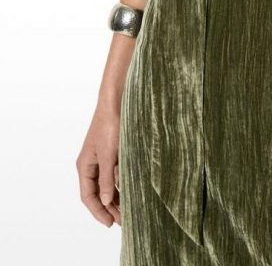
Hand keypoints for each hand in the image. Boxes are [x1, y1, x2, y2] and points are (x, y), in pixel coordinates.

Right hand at [76, 105, 121, 226]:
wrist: (116, 103)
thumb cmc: (110, 126)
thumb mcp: (109, 155)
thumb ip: (107, 179)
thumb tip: (104, 201)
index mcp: (85, 166)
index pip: (88, 196)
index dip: (98, 211)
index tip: (110, 223)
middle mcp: (91, 164)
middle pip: (98, 193)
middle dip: (109, 208)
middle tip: (123, 221)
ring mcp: (102, 159)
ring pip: (107, 185)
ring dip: (116, 197)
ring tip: (128, 210)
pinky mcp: (112, 153)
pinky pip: (114, 174)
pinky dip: (120, 184)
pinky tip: (130, 192)